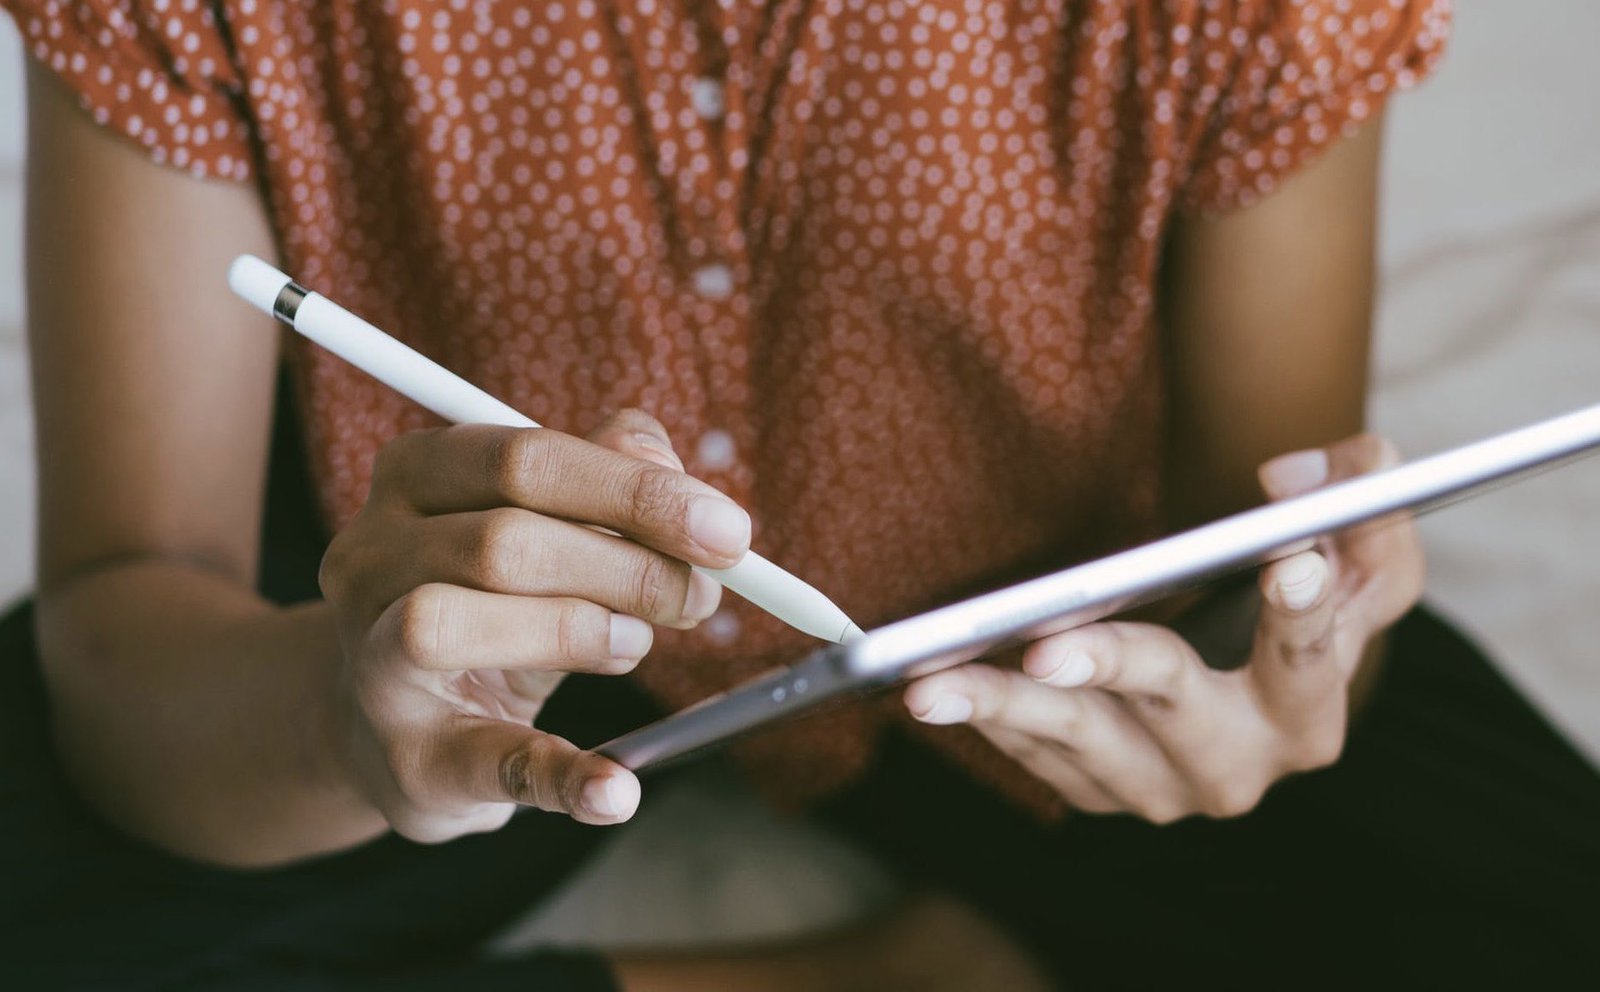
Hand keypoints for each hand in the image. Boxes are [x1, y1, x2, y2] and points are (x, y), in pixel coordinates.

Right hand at [319, 410, 749, 841]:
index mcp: (415, 476)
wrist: (398, 725)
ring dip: (574, 630)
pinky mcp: (407, 758)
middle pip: (501, 540)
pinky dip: (563, 775)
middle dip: (626, 566)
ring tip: (636, 646)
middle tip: (700, 596)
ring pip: (450, 621)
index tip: (728, 531)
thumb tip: (665, 460)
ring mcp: (370, 659)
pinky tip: (619, 789)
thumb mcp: (546, 529)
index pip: (526, 459)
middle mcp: (370, 556)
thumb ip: (606, 481)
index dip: (635, 492)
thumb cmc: (492, 604)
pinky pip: (484, 761)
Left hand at [905, 434, 1423, 822]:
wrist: (1240, 682)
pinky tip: (935, 684)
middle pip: (1175, 705)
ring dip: (1005, 706)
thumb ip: (1363, 494)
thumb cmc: (1292, 597)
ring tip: (930, 684)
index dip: (1305, 606)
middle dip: (1111, 668)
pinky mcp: (1100, 795)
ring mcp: (1165, 790)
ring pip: (1082, 741)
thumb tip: (1289, 479)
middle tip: (1048, 644)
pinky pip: (1035, 755)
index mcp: (1311, 710)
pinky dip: (988, 716)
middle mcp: (1242, 765)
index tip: (1288, 554)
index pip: (1313, 655)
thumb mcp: (1355, 547)